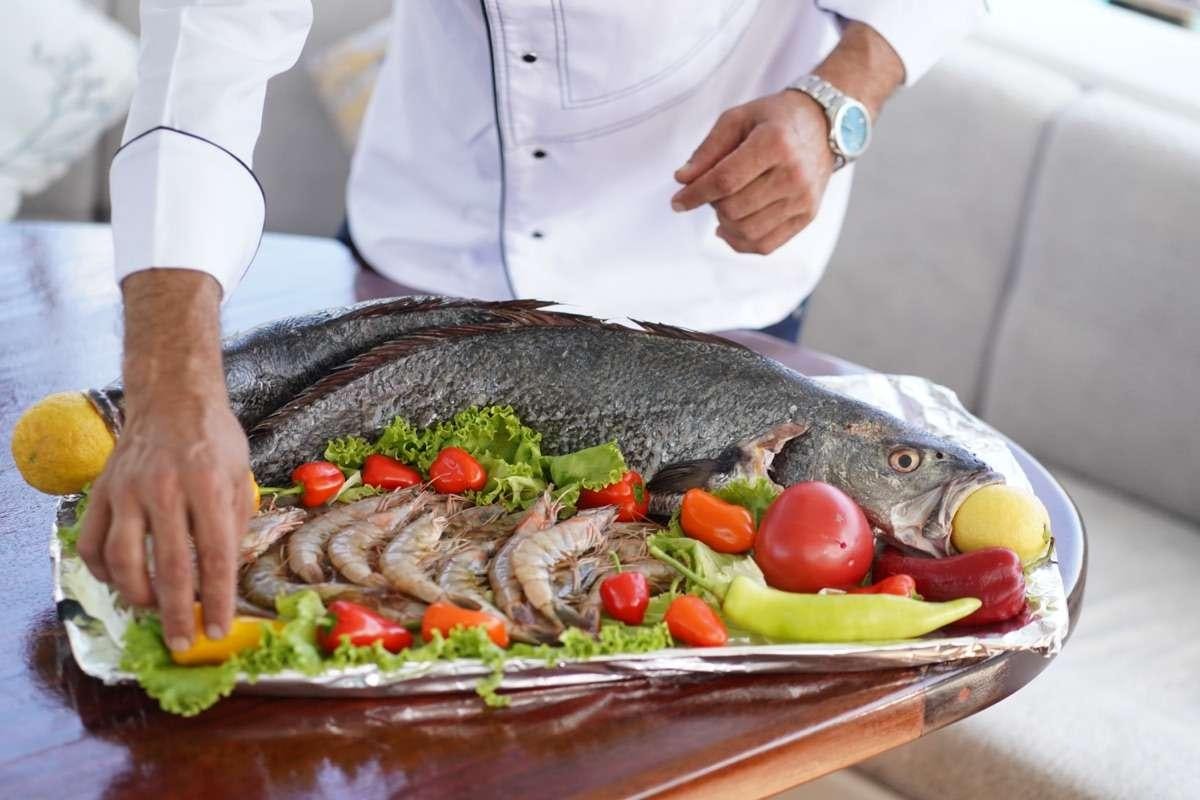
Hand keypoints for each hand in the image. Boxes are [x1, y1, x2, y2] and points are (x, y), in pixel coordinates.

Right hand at [77, 269, 249, 651]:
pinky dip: (104, 573)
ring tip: (155, 613)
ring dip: (139, 597)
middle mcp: (165, 489)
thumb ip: (234, 523)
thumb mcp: (240, 475)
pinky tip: (123, 584)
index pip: (216, 555)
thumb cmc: (214, 438)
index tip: (217, 630)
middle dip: (178, 613)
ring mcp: (127, 491)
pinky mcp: (102, 492)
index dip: (218, 598)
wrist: (171, 398)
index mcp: (209, 485)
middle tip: (183, 643)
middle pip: (171, 567)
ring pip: (124, 561)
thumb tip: (226, 575)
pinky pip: (92, 543)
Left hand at [671, 90, 834, 255]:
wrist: (824, 125)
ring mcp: (803, 198)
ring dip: (724, 223)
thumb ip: (707, 150)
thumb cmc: (774, 120)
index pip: (725, 180)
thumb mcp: (737, 119)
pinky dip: (740, 242)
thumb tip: (682, 180)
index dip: (695, 194)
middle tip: (713, 190)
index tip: (677, 202)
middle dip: (712, 204)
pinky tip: (730, 228)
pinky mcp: (808, 215)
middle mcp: (793, 174)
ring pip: (747, 231)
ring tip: (724, 205)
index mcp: (775, 143)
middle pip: (734, 208)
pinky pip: (765, 245)